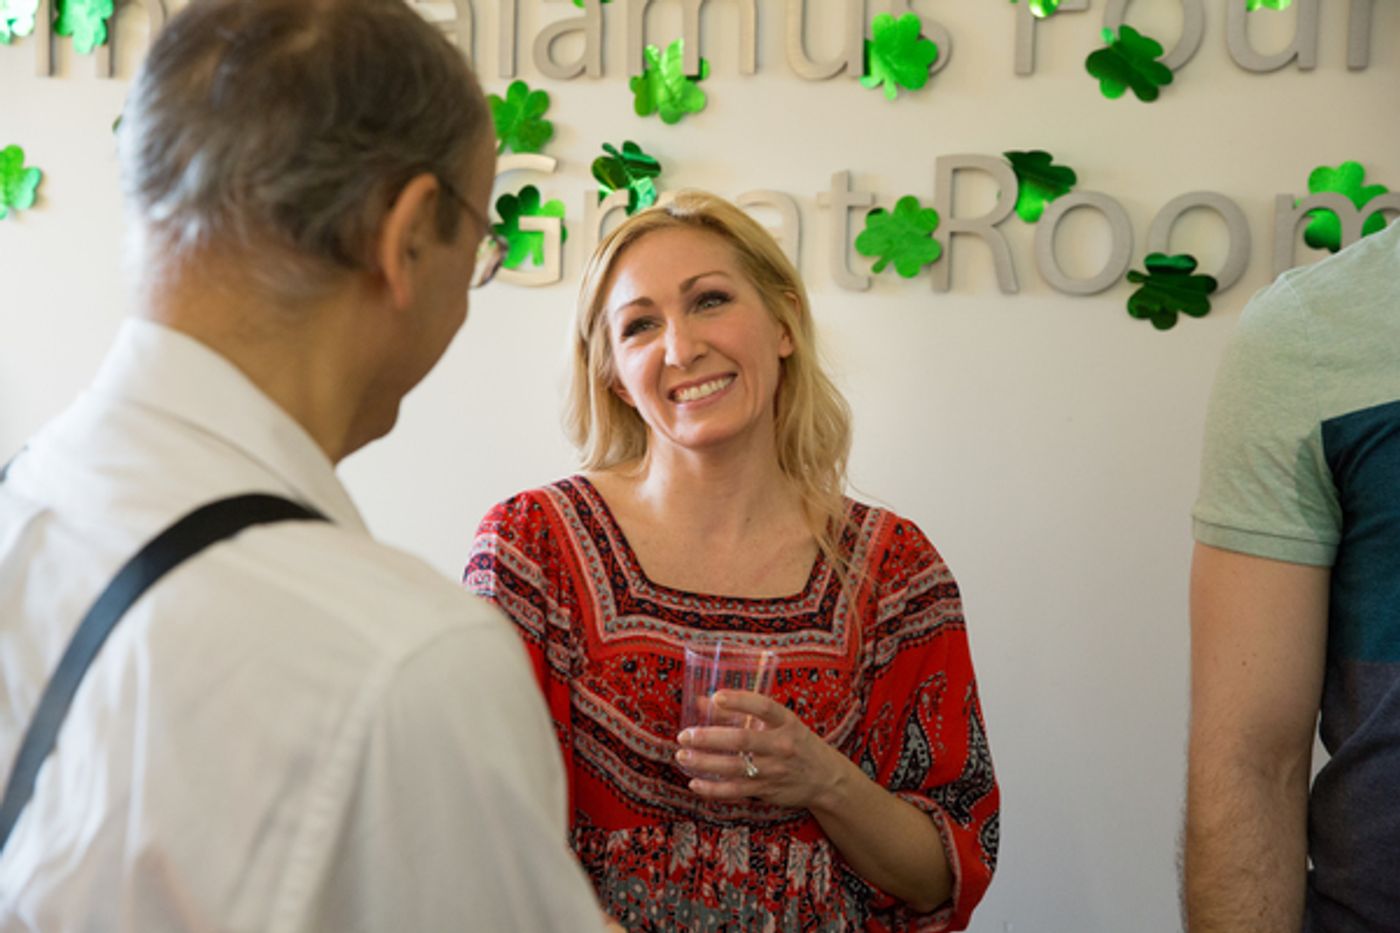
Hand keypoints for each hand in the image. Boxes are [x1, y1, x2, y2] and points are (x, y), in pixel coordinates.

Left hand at [675, 689, 850, 809]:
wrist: (824, 778)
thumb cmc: (794, 742)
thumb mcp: (776, 723)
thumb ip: (738, 712)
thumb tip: (701, 701)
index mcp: (786, 722)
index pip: (764, 707)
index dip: (740, 701)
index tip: (716, 697)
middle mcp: (782, 745)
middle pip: (742, 741)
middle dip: (709, 738)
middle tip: (685, 735)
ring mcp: (775, 770)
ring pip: (734, 768)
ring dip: (704, 763)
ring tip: (682, 756)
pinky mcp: (767, 790)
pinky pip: (736, 791)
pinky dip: (713, 789)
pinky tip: (694, 783)